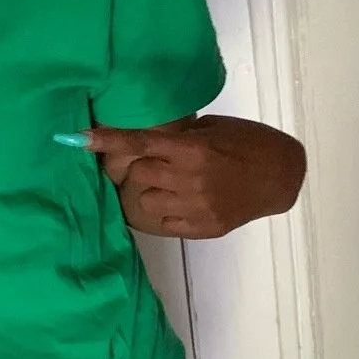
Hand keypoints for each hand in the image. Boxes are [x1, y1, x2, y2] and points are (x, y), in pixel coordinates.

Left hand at [85, 116, 305, 238]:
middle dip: (137, 167)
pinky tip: (178, 200)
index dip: (107, 141)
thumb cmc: (249, 142)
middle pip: (138, 174)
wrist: (282, 176)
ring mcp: (196, 208)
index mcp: (193, 150)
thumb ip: (179, 137)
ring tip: (166, 183)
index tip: (76, 139)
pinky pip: (164, 223)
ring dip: (148, 190)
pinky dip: (164, 210)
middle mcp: (190, 180)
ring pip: (145, 202)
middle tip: (149, 161)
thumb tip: (143, 141)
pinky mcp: (202, 228)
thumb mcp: (213, 129)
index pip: (140, 143)